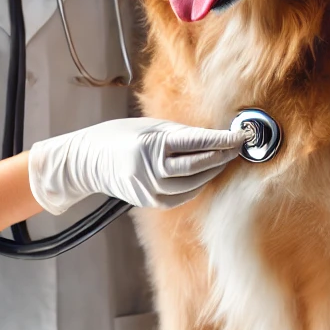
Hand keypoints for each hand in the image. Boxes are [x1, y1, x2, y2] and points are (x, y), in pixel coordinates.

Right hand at [28, 117, 245, 213]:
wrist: (88, 160)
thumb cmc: (120, 136)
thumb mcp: (149, 127)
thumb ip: (181, 135)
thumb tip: (215, 138)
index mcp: (151, 145)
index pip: (196, 144)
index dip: (222, 141)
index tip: (240, 135)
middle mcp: (150, 169)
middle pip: (198, 166)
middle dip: (222, 156)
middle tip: (239, 146)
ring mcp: (150, 189)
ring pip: (194, 184)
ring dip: (213, 171)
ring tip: (226, 158)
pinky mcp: (150, 202)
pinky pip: (183, 195)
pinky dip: (198, 185)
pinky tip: (207, 174)